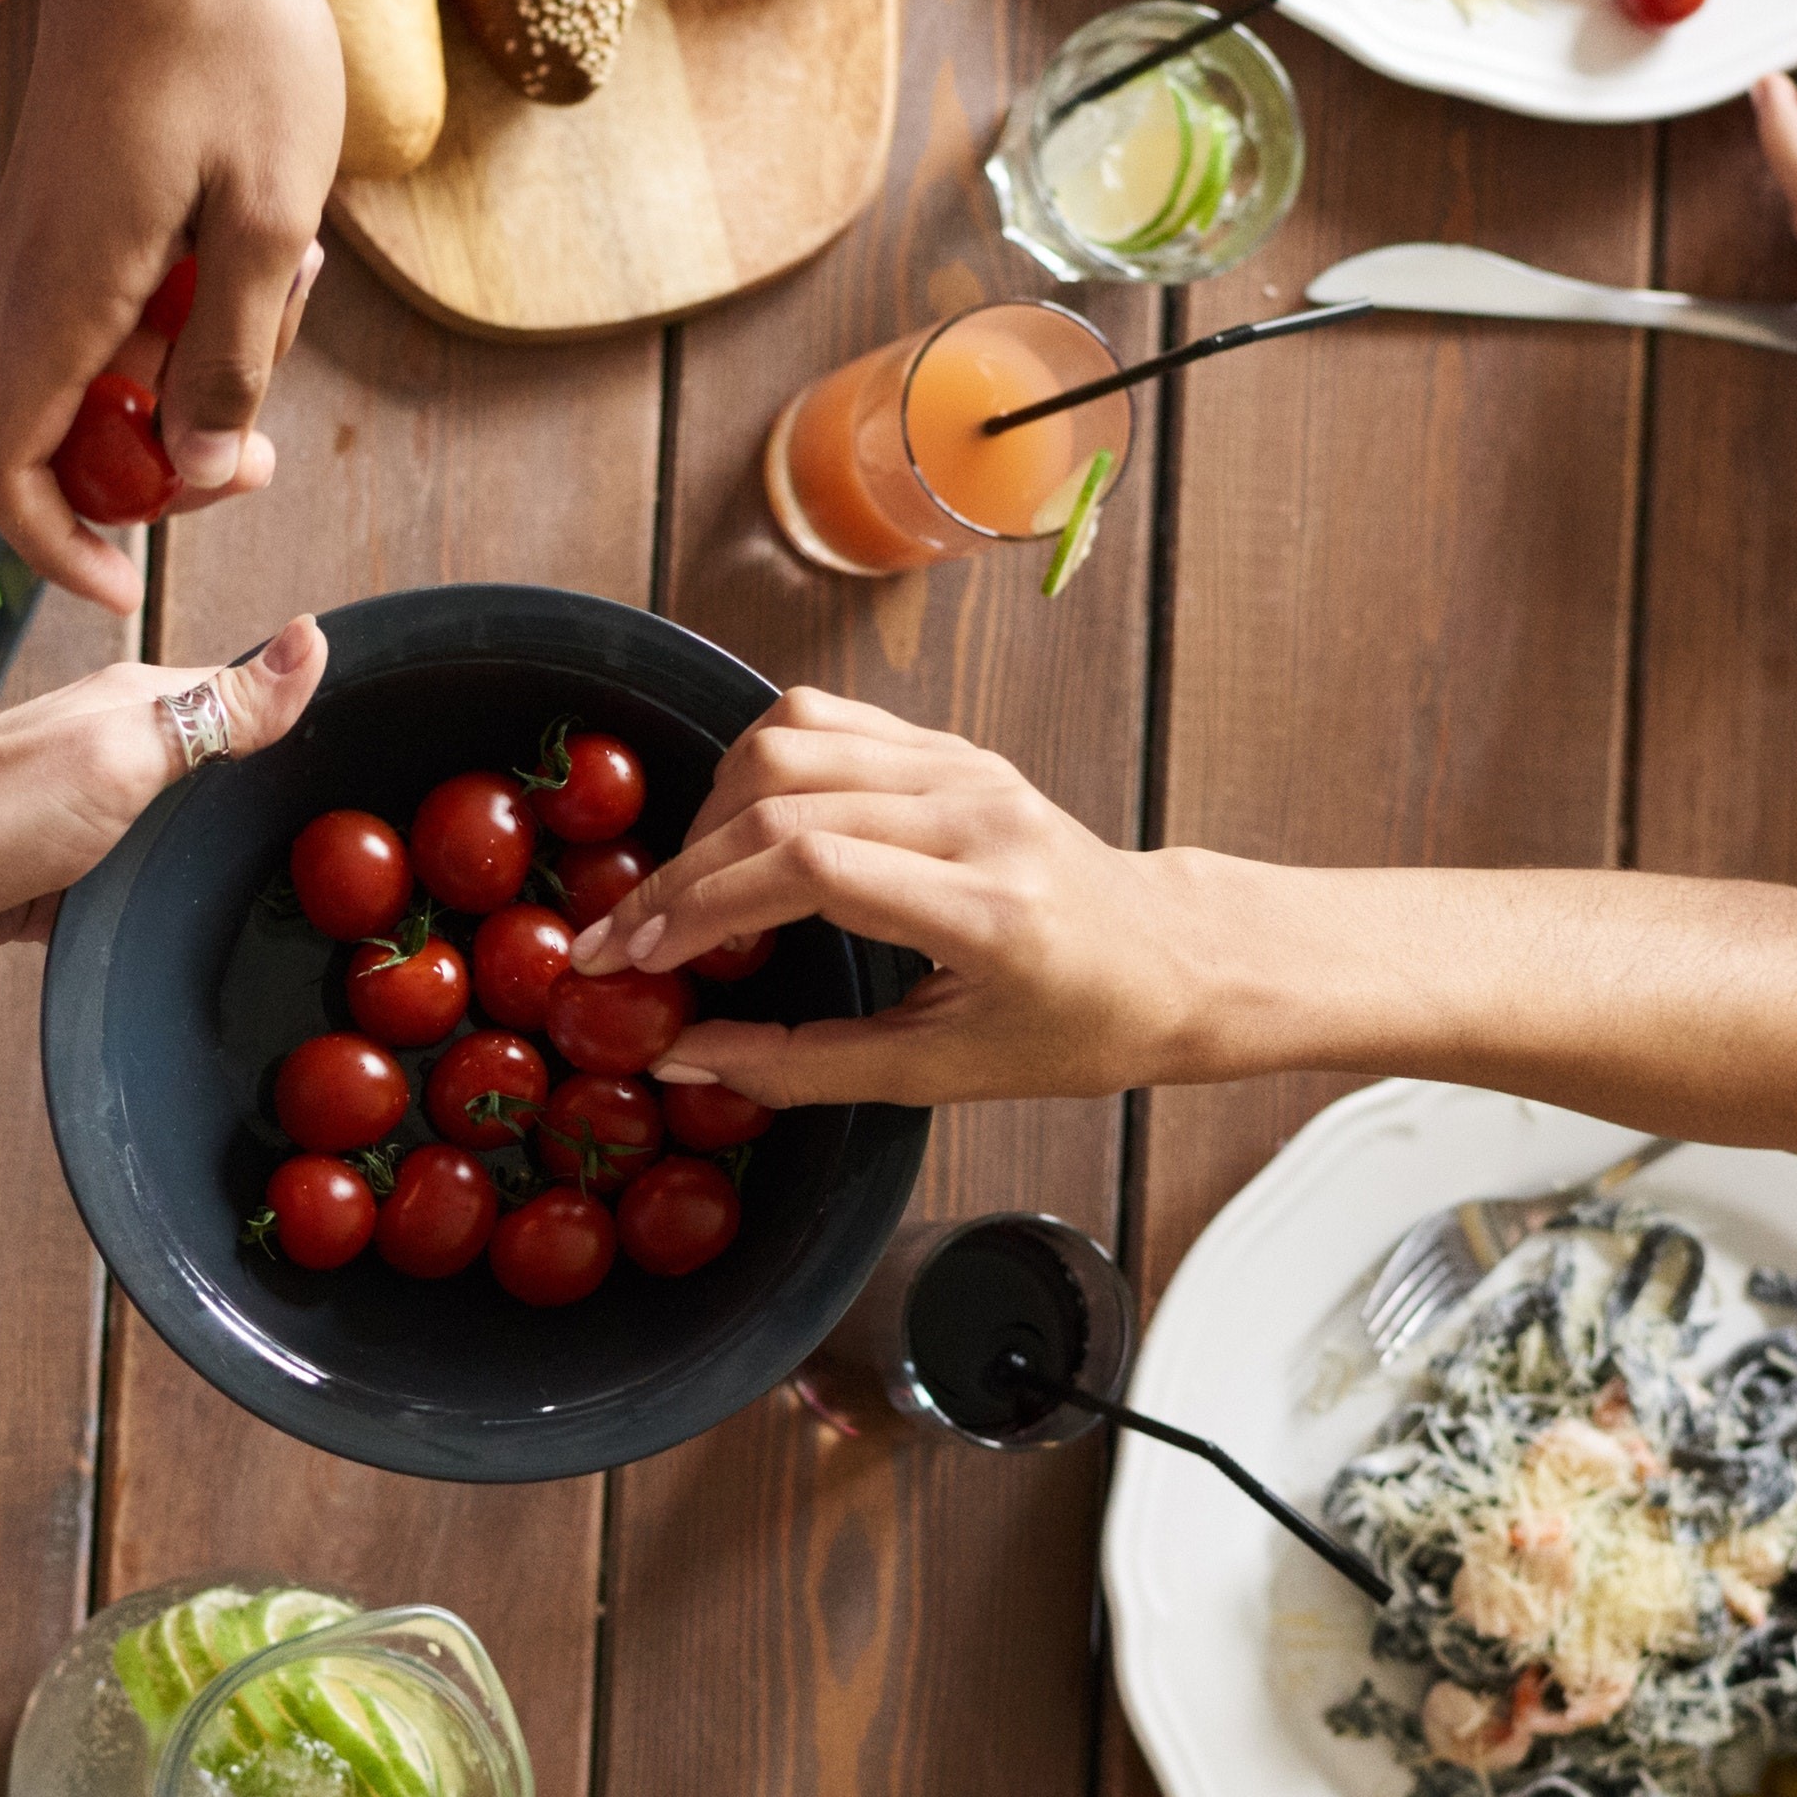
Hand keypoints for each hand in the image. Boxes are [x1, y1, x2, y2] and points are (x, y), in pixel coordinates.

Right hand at [0, 0, 345, 607]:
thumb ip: (230, 356)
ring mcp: (38, 239)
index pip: (4, 473)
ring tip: (282, 271)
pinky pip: (109, 302)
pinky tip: (255, 232)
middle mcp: (24, 277)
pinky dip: (181, 303)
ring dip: (192, 362)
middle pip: (63, 436)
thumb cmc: (230, 42)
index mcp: (63, 294)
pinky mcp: (65, 206)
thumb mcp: (272, 220)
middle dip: (165, 455)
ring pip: (99, 366)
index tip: (129, 582)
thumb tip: (194, 466)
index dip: (57, 547)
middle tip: (263, 422)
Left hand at [0, 621, 330, 957]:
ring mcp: (92, 811)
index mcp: (145, 702)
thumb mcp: (127, 750)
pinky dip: (167, 899)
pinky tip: (196, 930)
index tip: (376, 764)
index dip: (311, 726)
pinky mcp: (65, 872)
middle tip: (348, 852)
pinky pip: (139, 882)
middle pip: (225, 771)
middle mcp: (122, 748)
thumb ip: (220, 708)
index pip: (253, 699)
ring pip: (184, 832)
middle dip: (275, 801)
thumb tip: (313, 640)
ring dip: (220, 856)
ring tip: (291, 901)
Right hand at [587, 690, 1203, 1107]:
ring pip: (791, 742)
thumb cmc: (1072, 1029)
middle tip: (625, 938)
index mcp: (988, 910)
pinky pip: (825, 720)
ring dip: (709, 813)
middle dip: (681, 872)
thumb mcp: (940, 1075)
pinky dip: (755, 766)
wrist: (1170, 958)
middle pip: (783, 801)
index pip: (812, 869)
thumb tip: (680, 1057)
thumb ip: (802, 1067)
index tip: (637, 959)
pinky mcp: (954, 746)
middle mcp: (978, 818)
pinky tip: (734, 828)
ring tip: (684, 889)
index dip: (704, 908)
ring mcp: (967, 768)